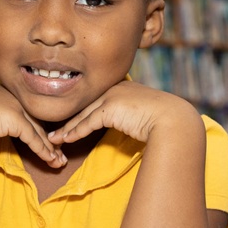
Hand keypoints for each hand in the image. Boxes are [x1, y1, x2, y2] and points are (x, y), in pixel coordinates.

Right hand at [0, 85, 66, 167]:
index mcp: (8, 93)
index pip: (30, 114)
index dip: (41, 131)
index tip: (50, 145)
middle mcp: (15, 97)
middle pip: (38, 123)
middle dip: (51, 141)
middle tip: (60, 155)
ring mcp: (16, 106)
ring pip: (39, 131)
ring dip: (51, 149)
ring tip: (59, 163)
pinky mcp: (15, 118)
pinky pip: (33, 138)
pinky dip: (43, 150)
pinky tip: (50, 160)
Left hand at [48, 80, 197, 144]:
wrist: (173, 120)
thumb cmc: (164, 120)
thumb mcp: (143, 114)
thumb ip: (131, 116)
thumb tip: (129, 126)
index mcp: (123, 87)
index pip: (97, 102)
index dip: (82, 113)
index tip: (70, 123)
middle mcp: (115, 88)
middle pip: (86, 107)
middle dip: (69, 120)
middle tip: (54, 131)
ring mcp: (112, 96)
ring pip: (83, 115)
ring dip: (66, 129)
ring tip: (54, 139)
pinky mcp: (110, 108)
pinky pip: (87, 123)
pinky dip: (75, 132)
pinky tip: (65, 140)